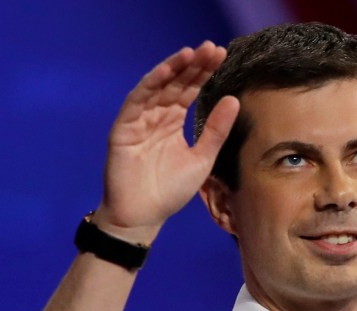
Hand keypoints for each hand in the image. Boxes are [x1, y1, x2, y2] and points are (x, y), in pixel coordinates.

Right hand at [93, 41, 239, 243]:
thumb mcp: (202, 158)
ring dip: (173, 69)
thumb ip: (215, 130)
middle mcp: (155, 116)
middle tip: (211, 48)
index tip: (221, 56)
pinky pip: (136, 102)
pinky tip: (166, 71)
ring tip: (192, 53)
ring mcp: (138, 121)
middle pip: (176, 84)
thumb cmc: (170, 191)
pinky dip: (150, 85)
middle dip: (193, 66)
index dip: (204, 73)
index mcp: (172, 122)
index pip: (190, 91)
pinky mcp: (123, 129)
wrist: (143, 217)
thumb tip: (233, 99)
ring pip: (157, 88)